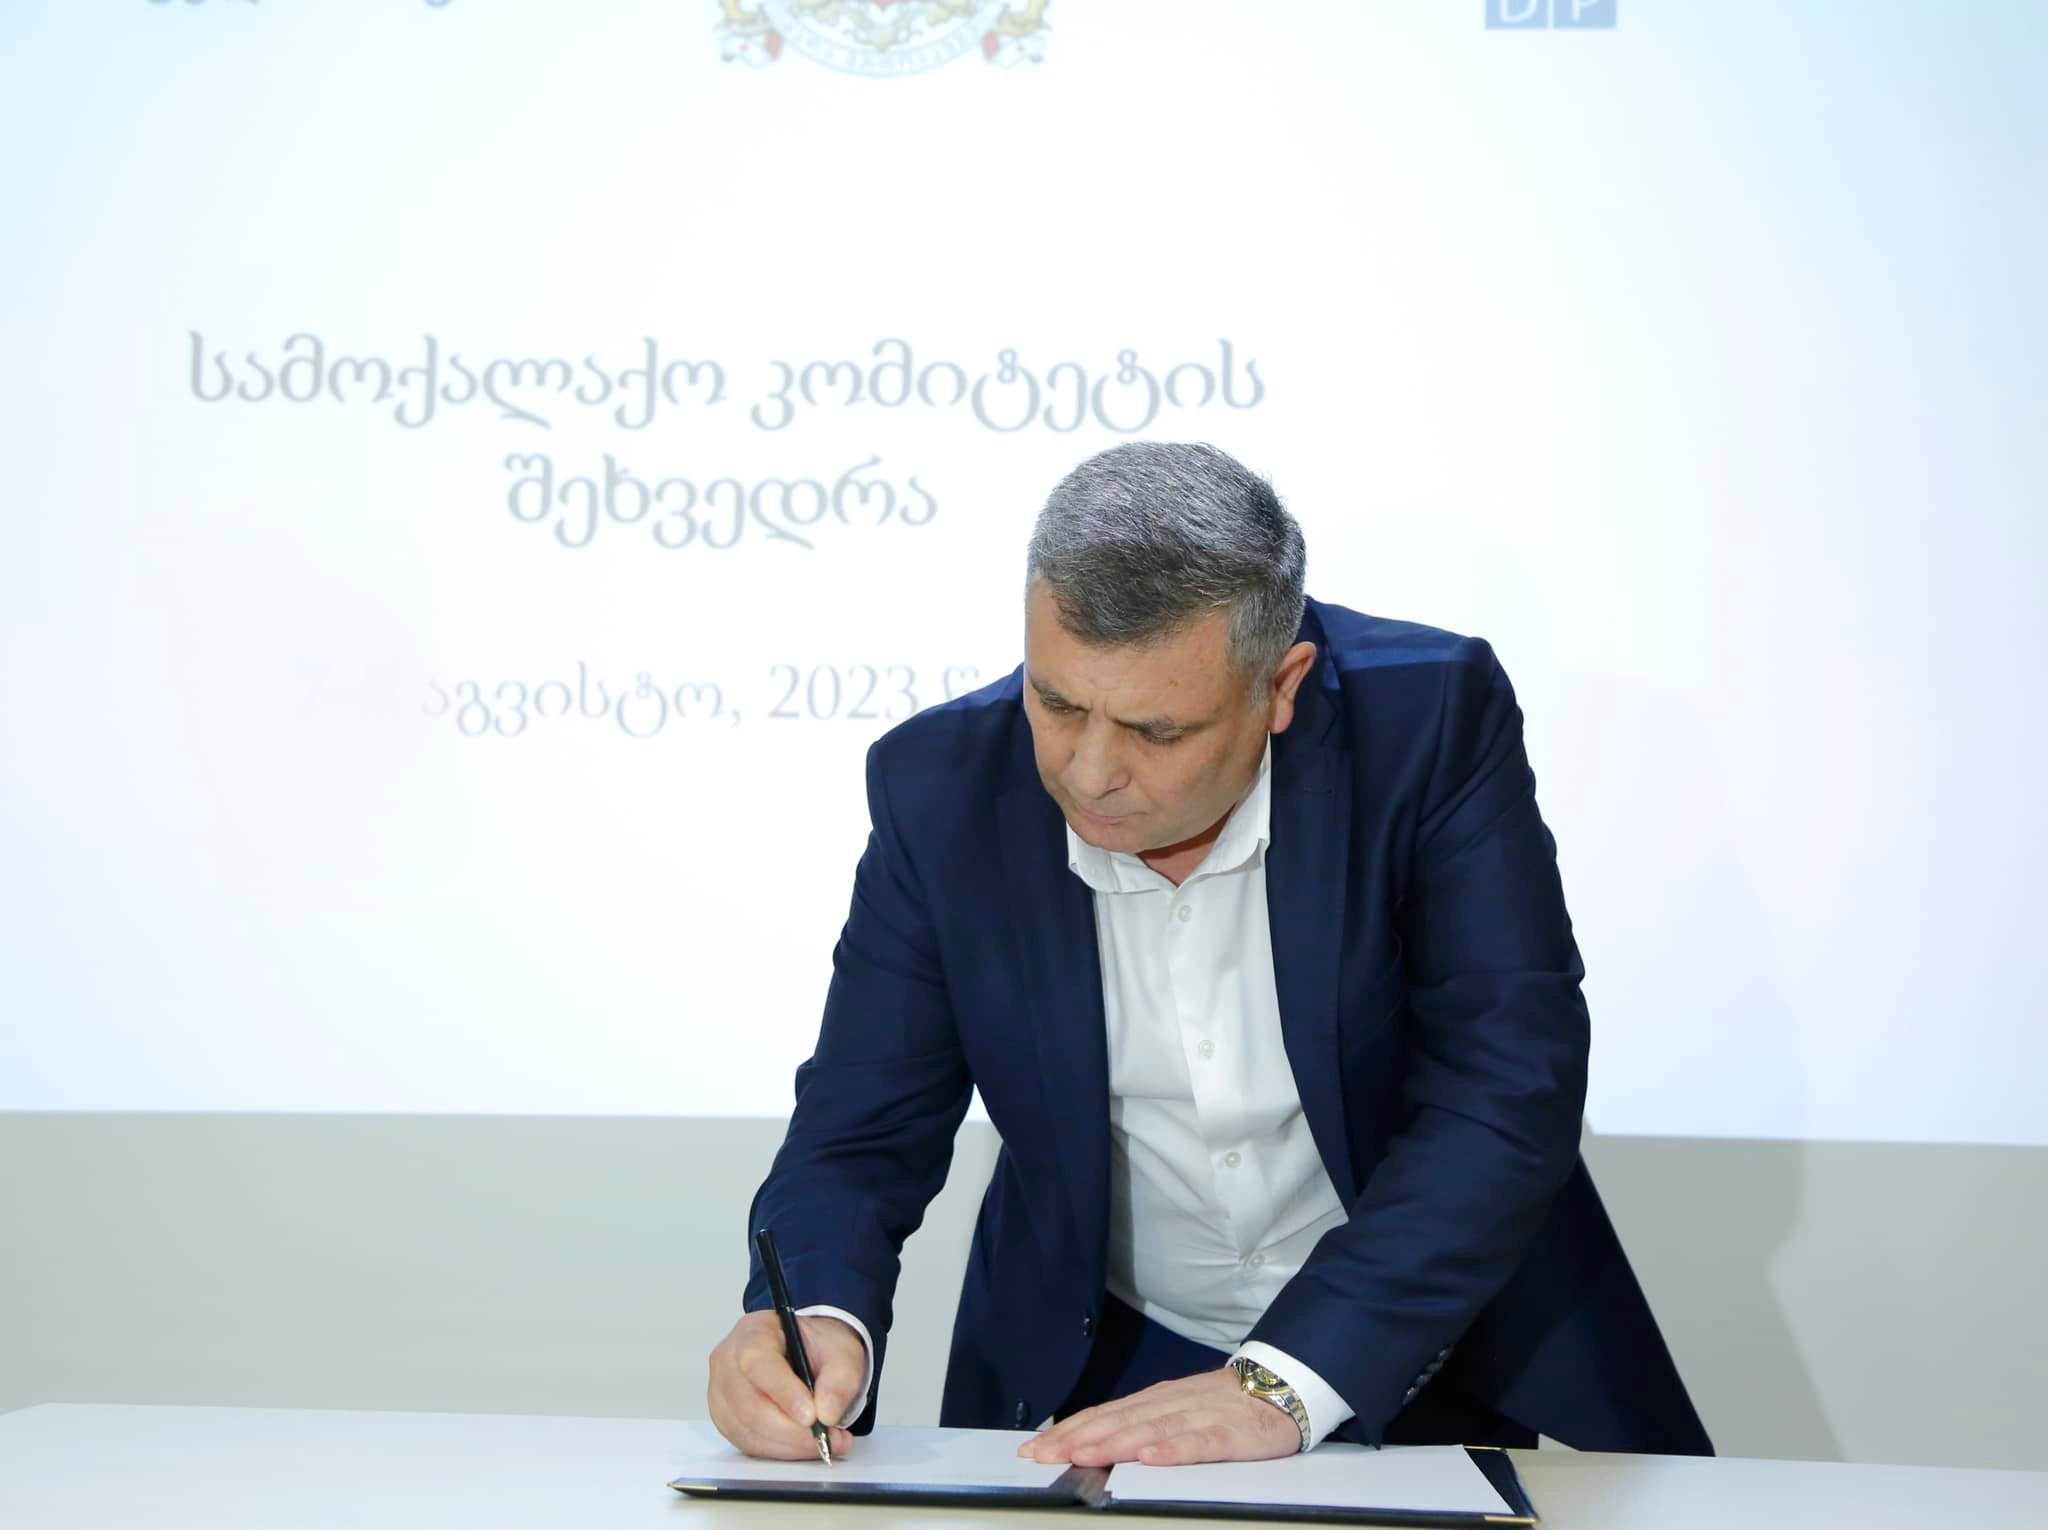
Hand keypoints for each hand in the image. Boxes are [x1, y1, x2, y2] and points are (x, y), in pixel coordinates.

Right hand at [707, 1309, 865, 1459]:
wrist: (808, 1355)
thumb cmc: (817, 1349)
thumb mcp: (842, 1353)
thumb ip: (840, 1379)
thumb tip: (827, 1412)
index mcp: (754, 1332)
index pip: (757, 1362)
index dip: (783, 1392)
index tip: (812, 1416)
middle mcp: (728, 1361)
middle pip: (750, 1405)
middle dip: (793, 1431)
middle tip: (828, 1438)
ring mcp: (722, 1393)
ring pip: (748, 1430)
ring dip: (790, 1445)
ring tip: (825, 1442)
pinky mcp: (725, 1420)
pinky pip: (749, 1444)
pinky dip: (781, 1450)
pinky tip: (804, 1445)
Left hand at [1019, 1367, 1301, 1466]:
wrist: (1285, 1385)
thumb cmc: (1226, 1406)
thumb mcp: (1178, 1411)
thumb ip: (1141, 1425)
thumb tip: (1093, 1442)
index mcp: (1157, 1400)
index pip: (1105, 1414)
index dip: (1070, 1430)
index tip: (1034, 1448)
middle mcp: (1172, 1403)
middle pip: (1119, 1421)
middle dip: (1078, 1439)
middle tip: (1043, 1457)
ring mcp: (1202, 1415)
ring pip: (1152, 1429)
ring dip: (1114, 1442)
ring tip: (1083, 1456)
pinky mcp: (1233, 1433)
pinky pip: (1200, 1443)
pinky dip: (1174, 1450)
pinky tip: (1151, 1459)